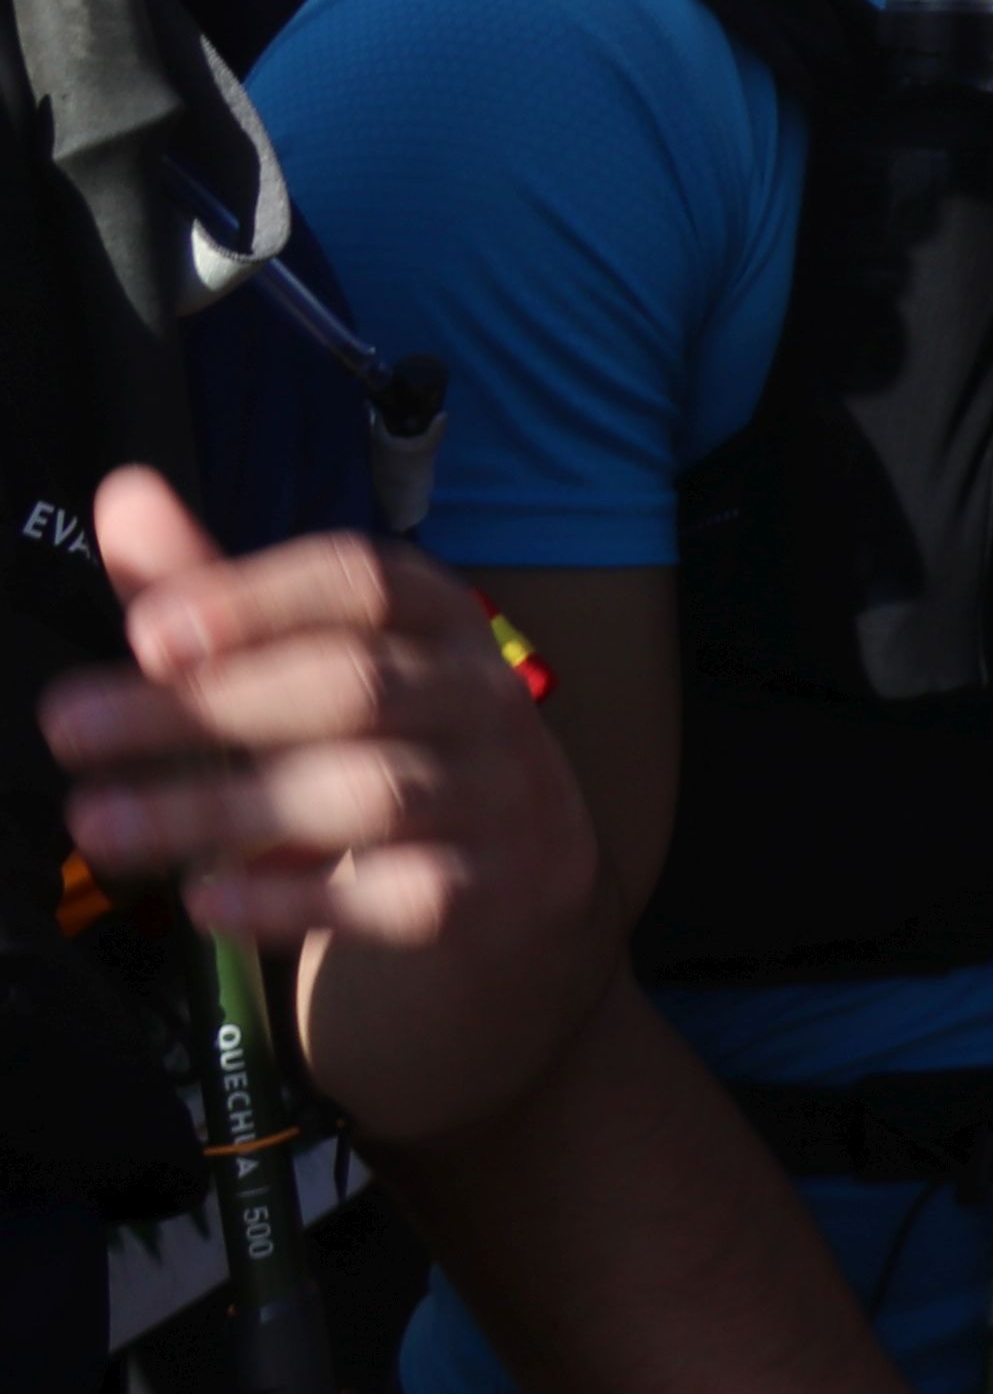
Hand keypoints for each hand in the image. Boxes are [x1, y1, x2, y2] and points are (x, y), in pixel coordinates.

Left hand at [37, 473, 599, 961]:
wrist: (519, 860)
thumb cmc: (389, 734)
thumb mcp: (315, 655)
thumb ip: (217, 589)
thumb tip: (123, 494)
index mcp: (438, 618)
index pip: (366, 584)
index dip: (258, 600)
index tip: (147, 632)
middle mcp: (478, 695)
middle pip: (354, 686)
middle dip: (207, 706)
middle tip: (70, 728)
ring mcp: (489, 793)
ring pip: (367, 792)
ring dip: (220, 807)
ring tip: (98, 825)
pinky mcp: (477, 891)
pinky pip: (393, 895)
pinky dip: (293, 899)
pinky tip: (207, 896)